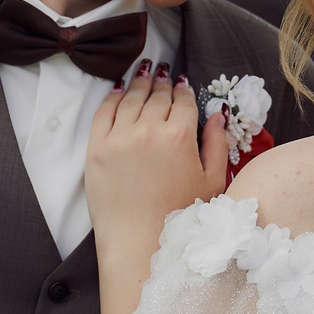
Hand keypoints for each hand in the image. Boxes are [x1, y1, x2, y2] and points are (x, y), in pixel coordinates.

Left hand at [85, 66, 227, 261]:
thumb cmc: (180, 218)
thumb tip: (217, 114)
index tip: (181, 82)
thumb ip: (217, 143)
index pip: (183, 102)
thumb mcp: (213, 181)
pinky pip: (104, 113)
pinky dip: (112, 97)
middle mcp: (149, 130)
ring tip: (143, 71)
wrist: (139, 242)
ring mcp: (119, 137)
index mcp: (180, 137)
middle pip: (156, 96)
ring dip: (138, 83)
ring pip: (130, 99)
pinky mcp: (96, 148)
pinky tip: (118, 90)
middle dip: (161, 81)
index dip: (183, 90)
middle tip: (162, 70)